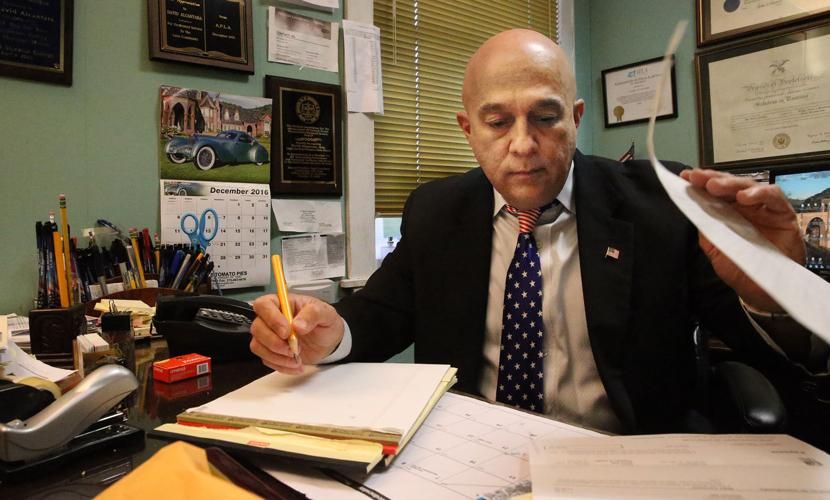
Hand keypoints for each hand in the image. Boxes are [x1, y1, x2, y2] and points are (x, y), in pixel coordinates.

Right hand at [250, 294, 344, 373]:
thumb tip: (297, 324)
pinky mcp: (271, 351)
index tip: (287, 331)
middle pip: (257, 328)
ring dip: (277, 356)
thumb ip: (312, 314)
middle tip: (292, 348)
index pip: (264, 305)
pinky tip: (296, 364)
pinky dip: (282, 365)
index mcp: (283, 303)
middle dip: (274, 342)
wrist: (329, 341)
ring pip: (258, 346)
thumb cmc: (325, 322)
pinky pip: (266, 360)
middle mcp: (272, 318)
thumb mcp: (326, 314)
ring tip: (296, 358)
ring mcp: (270, 335)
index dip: (271, 319)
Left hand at [680, 168, 805, 311]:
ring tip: (715, 186)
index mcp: (728, 213)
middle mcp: (746, 208)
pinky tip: (744, 197)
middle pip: (730, 185)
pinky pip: (774, 198)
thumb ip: (706, 230)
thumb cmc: (740, 269)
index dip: (700, 183)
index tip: (685, 178)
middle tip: (697, 178)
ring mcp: (764, 209)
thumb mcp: (716, 250)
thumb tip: (692, 209)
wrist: (761, 292)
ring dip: (731, 184)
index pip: (714, 193)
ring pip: (749, 186)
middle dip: (712, 179)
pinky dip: (759, 194)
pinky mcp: (783, 214)